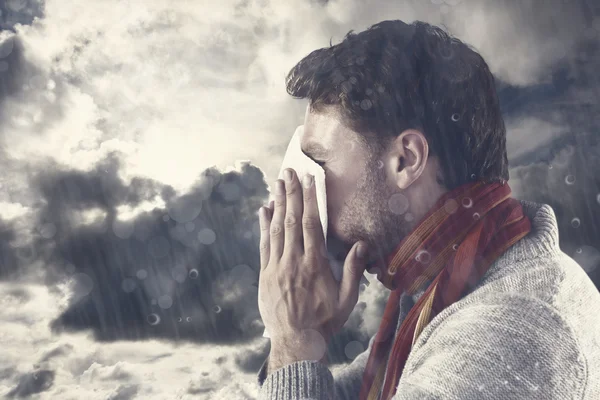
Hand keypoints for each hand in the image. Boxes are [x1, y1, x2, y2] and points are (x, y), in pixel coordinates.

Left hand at [257, 168, 368, 367]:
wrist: (295, 342)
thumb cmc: (324, 321)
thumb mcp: (346, 300)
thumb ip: (352, 271)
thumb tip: (360, 245)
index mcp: (314, 264)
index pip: (311, 224)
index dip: (310, 199)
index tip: (310, 180)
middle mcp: (293, 261)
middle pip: (291, 220)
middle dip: (291, 193)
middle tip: (290, 172)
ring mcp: (276, 266)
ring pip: (276, 228)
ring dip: (277, 203)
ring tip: (278, 183)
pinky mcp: (265, 273)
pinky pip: (264, 244)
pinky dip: (264, 225)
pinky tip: (264, 209)